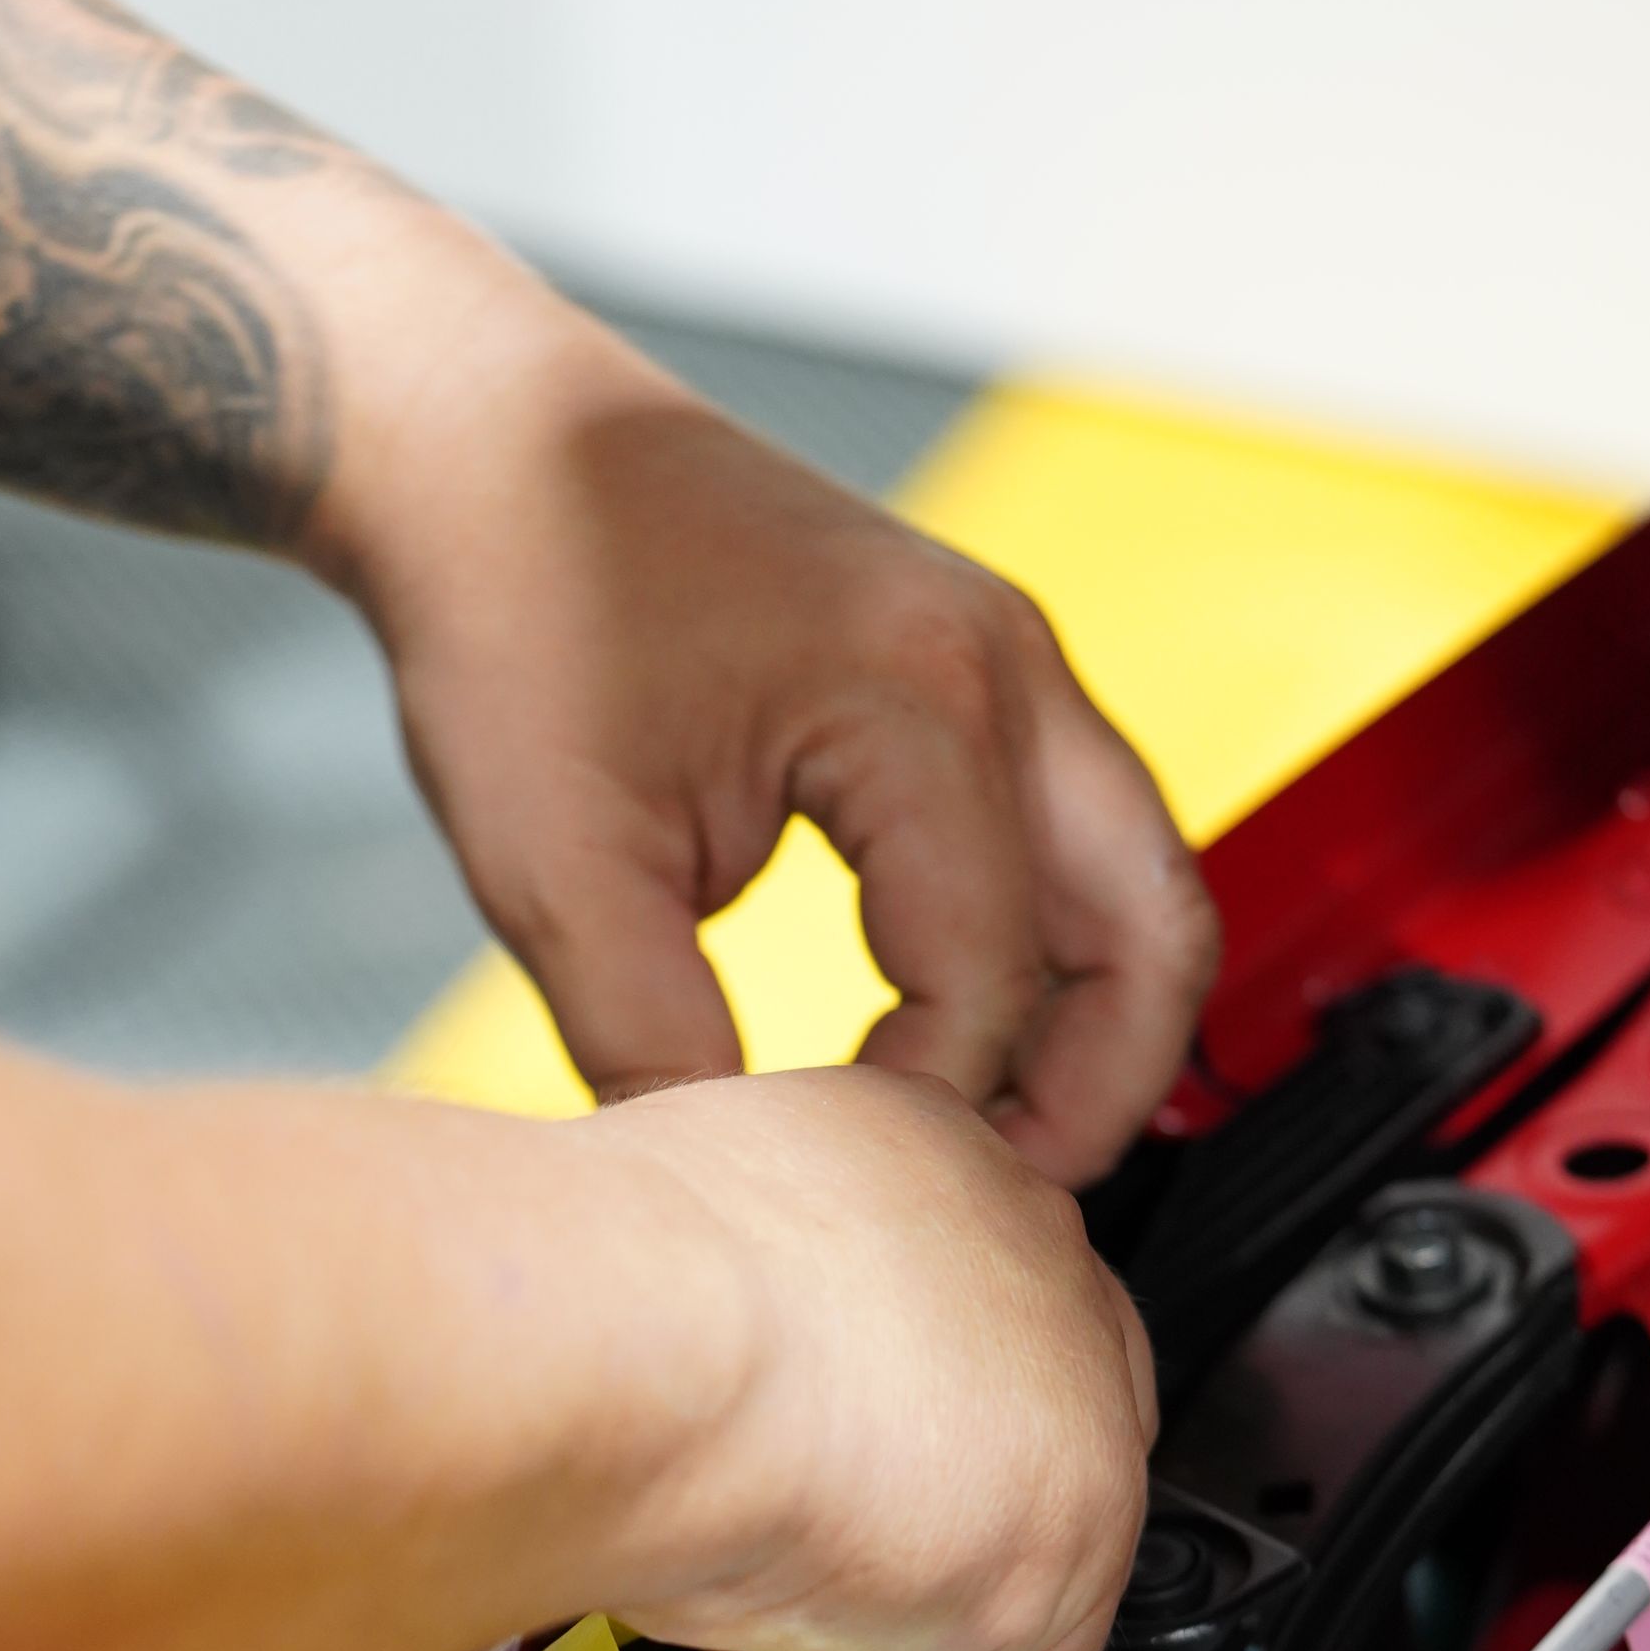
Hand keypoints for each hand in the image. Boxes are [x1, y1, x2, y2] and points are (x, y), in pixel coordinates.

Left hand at [315, 262, 1216, 1187]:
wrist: (493, 448)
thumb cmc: (516, 609)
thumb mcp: (556, 871)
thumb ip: (655, 1051)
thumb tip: (739, 1198)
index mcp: (920, 702)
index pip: (989, 981)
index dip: (927, 1115)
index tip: (841, 1181)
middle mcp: (1002, 667)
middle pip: (1157, 933)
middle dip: (1100, 1094)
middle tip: (1000, 1201)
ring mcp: (1006, 660)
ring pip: (1138, 888)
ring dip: (1088, 1028)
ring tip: (980, 1135)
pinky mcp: (976, 675)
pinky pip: (1077, 842)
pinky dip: (1050, 954)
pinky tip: (945, 1035)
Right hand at [591, 1067, 1154, 1650]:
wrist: (613, 1336)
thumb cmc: (585, 1294)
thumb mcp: (663, 1286)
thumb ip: (731, 1342)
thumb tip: (707, 1429)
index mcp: (912, 1152)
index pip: (931, 1322)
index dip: (848, 1449)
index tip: (758, 1513)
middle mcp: (1016, 1236)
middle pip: (999, 1437)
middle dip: (879, 1559)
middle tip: (750, 1632)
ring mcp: (1070, 1374)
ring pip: (1007, 1560)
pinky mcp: (1071, 1518)